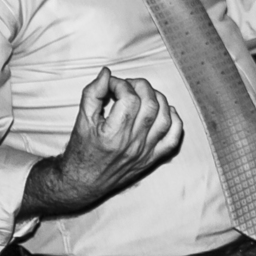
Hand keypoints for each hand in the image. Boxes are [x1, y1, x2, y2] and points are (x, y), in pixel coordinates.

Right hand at [50, 68, 183, 210]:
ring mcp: (145, 152)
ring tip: (144, 94)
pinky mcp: (151, 158)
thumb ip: (93, 93)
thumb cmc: (81, 150)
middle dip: (141, 87)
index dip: (121, 84)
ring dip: (158, 99)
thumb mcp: (81, 119)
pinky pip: (173, 139)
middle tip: (128, 85)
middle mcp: (132, 145)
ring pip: (165, 119)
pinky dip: (175, 121)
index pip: (129, 99)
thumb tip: (107, 73)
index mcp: (112, 135)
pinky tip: (165, 111)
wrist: (83, 182)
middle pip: (151, 105)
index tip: (112, 84)